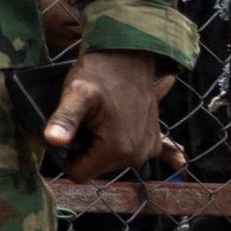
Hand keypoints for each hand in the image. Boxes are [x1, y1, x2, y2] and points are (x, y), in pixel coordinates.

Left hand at [44, 46, 173, 181]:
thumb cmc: (100, 73)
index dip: (65, 155)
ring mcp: (148, 148)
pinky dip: (145, 149)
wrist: (129, 56)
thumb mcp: (76, 93)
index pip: (78, 173)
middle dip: (85, 149)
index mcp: (117, 150)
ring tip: (103, 118)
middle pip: (95, 167)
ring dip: (102, 144)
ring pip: (110, 160)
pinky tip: (178, 163)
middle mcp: (137, 155)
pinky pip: (143, 153)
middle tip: (86, 120)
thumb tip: (53, 140)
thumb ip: (65, 118)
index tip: (68, 131)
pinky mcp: (154, 140)